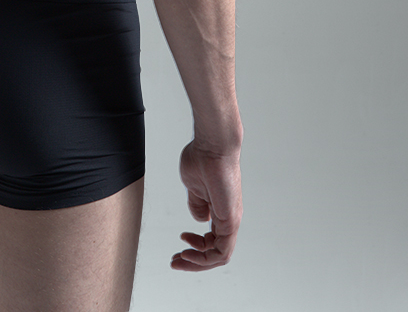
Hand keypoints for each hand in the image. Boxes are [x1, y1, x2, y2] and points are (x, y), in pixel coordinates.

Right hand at [171, 138, 241, 270]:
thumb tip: (200, 219)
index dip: (196, 246)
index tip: (180, 240)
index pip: (213, 240)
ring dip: (198, 262)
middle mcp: (229, 218)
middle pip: (216, 252)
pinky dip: (204, 257)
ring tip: (180, 259)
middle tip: (175, 261)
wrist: (212, 145)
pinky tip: (188, 251)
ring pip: (220, 255)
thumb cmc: (203, 159)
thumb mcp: (194, 187)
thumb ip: (197, 205)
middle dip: (195, 261)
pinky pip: (222, 250)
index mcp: (221, 211)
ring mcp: (231, 220)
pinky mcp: (231, 219)